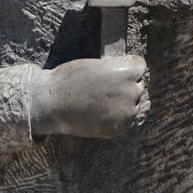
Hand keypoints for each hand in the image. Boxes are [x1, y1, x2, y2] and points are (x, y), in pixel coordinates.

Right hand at [29, 56, 145, 138]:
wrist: (52, 104)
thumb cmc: (70, 79)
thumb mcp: (96, 64)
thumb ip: (115, 69)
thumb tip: (128, 76)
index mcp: (127, 70)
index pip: (140, 66)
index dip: (127, 69)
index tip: (116, 74)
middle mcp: (131, 90)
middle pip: (137, 86)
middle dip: (125, 87)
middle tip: (106, 90)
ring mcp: (127, 111)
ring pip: (133, 105)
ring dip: (122, 104)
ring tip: (101, 104)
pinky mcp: (120, 128)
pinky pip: (126, 121)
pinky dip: (116, 119)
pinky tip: (100, 114)